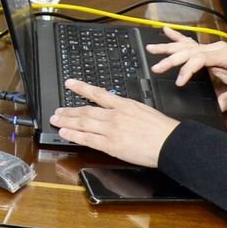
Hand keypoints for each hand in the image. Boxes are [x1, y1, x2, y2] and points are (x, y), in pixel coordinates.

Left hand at [49, 80, 179, 166]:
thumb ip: (128, 110)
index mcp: (124, 105)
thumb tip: (118, 109)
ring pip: (83, 123)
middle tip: (57, 110)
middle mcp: (115, 115)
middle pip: (86, 110)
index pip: (98, 93)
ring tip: (56, 119)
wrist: (170, 142)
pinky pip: (88, 139)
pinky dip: (74, 135)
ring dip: (67, 121)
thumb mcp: (144, 110)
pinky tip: (65, 132)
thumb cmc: (162, 129)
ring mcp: (111, 130)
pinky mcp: (111, 144)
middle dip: (69, 110)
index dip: (82, 87)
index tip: (70, 83)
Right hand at [147, 27, 226, 109]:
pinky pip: (191, 44)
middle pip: (189, 51)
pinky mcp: (210, 53)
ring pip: (187, 46)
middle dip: (171, 58)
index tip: (180, 82)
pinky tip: (166, 31)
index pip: (199, 58)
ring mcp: (212, 49)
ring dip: (168, 47)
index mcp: (225, 54)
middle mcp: (216, 48)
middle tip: (157, 67)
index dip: (187, 70)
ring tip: (151, 48)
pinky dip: (178, 38)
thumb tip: (217, 106)